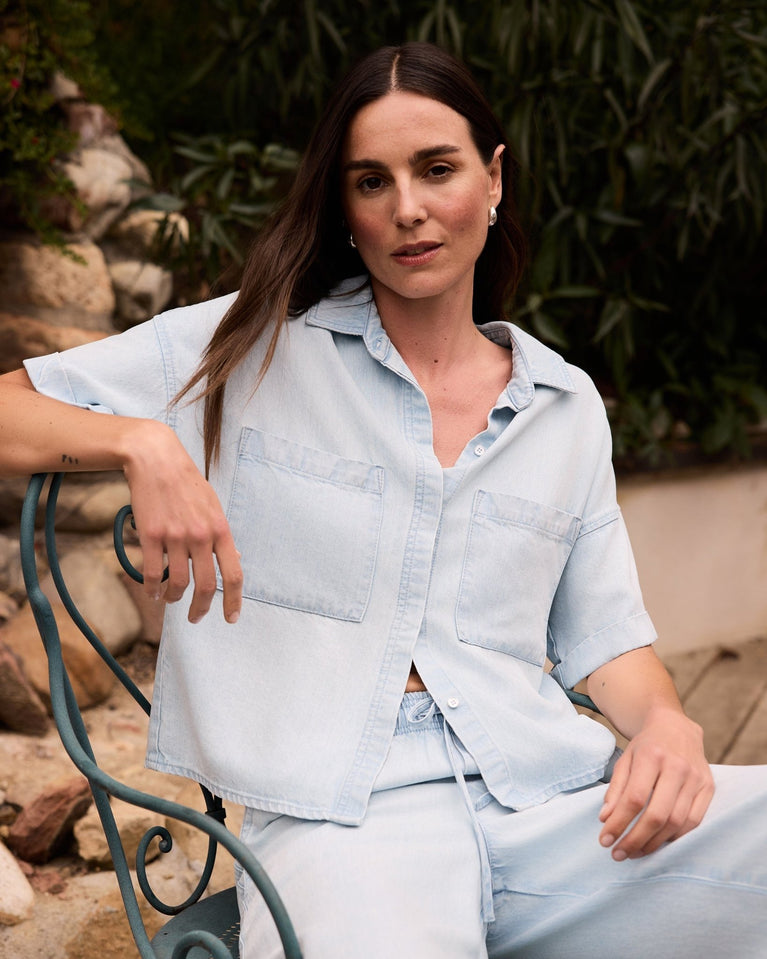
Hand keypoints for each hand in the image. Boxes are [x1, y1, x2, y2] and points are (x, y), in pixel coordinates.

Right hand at [122, 419, 242, 624]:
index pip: (234, 573)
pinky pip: (153, 573)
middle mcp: (201, 536)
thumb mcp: (213, 506)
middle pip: (206, 586)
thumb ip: (222, 535)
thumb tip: (237, 559)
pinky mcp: (151, 535)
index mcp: (221, 529)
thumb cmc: (186, 482)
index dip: (234, 600)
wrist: (156, 459)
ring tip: (168, 600)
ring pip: (178, 583)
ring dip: (172, 598)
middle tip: (195, 618)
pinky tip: (152, 592)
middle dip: (201, 609)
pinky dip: (152, 588)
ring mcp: (176, 536)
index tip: (231, 618)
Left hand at [598, 706, 713, 860]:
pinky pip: (693, 822)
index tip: (605, 839)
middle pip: (657, 815)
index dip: (619, 822)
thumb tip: (605, 818)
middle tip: (618, 854)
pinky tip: (658, 843)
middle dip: (635, 839)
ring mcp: (696, 778)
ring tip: (635, 852)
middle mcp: (677, 767)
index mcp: (652, 756)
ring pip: (676, 822)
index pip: (635, 798)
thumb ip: (616, 789)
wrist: (677, 728)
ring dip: (653, 843)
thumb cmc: (647, 746)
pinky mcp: (708, 788)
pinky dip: (674, 837)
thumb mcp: (626, 759)